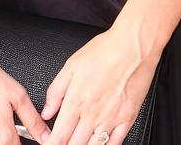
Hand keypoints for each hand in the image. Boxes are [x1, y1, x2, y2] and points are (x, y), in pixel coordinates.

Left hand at [39, 24, 161, 144]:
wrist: (133, 45)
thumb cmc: (105, 50)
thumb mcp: (72, 65)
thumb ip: (56, 91)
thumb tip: (47, 111)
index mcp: (76, 100)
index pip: (59, 137)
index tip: (49, 144)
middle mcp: (92, 114)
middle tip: (64, 143)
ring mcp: (111, 119)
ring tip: (79, 143)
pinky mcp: (127, 118)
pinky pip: (115, 144)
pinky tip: (100, 144)